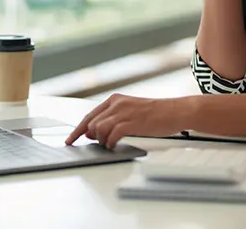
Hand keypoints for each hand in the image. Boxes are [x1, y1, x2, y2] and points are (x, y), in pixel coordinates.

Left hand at [65, 94, 190, 148]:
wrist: (175, 111)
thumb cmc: (155, 113)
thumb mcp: (130, 111)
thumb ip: (111, 120)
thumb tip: (92, 133)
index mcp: (115, 100)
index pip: (89, 116)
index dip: (77, 130)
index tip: (70, 140)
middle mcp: (117, 104)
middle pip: (91, 123)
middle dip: (88, 137)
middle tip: (92, 145)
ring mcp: (124, 113)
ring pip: (99, 130)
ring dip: (101, 141)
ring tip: (109, 144)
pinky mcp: (131, 123)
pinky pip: (111, 136)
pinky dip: (109, 143)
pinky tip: (113, 145)